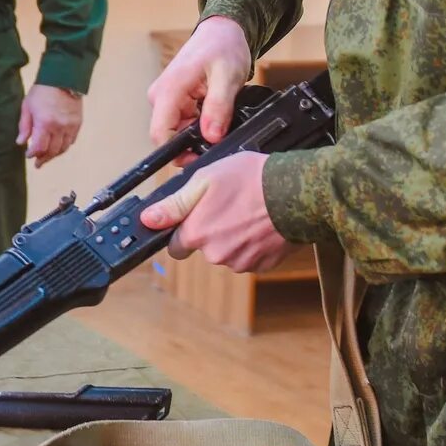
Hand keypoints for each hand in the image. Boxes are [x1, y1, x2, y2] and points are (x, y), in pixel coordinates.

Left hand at [16, 85, 83, 166]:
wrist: (63, 78)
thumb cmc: (41, 91)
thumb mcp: (27, 106)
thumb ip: (24, 126)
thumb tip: (20, 142)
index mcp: (45, 123)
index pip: (39, 147)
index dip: (32, 154)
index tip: (28, 155)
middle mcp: (59, 127)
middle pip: (52, 151)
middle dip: (43, 158)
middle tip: (38, 163)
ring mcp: (70, 126)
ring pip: (63, 148)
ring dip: (54, 155)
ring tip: (47, 157)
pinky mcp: (78, 123)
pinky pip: (72, 140)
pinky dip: (64, 146)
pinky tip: (58, 147)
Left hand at [139, 152, 290, 271]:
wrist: (297, 191)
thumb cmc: (251, 180)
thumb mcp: (205, 180)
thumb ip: (174, 204)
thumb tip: (149, 219)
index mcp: (197, 234)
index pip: (175, 246)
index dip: (184, 230)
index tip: (197, 217)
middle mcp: (215, 254)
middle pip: (204, 249)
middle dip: (211, 232)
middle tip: (228, 206)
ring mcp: (240, 262)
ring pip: (227, 253)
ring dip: (233, 238)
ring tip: (248, 212)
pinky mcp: (263, 265)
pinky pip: (249, 257)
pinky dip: (253, 244)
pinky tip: (261, 224)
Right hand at [147, 16, 254, 145]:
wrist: (221, 32)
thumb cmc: (224, 47)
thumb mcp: (227, 77)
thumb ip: (218, 107)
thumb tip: (211, 137)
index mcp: (169, 90)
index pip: (160, 133)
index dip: (178, 152)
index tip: (202, 158)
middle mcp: (160, 96)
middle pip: (169, 136)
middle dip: (193, 144)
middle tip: (221, 139)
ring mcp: (165, 99)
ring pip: (178, 131)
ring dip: (199, 134)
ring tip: (222, 123)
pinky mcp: (172, 101)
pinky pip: (183, 123)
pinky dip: (200, 125)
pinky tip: (215, 117)